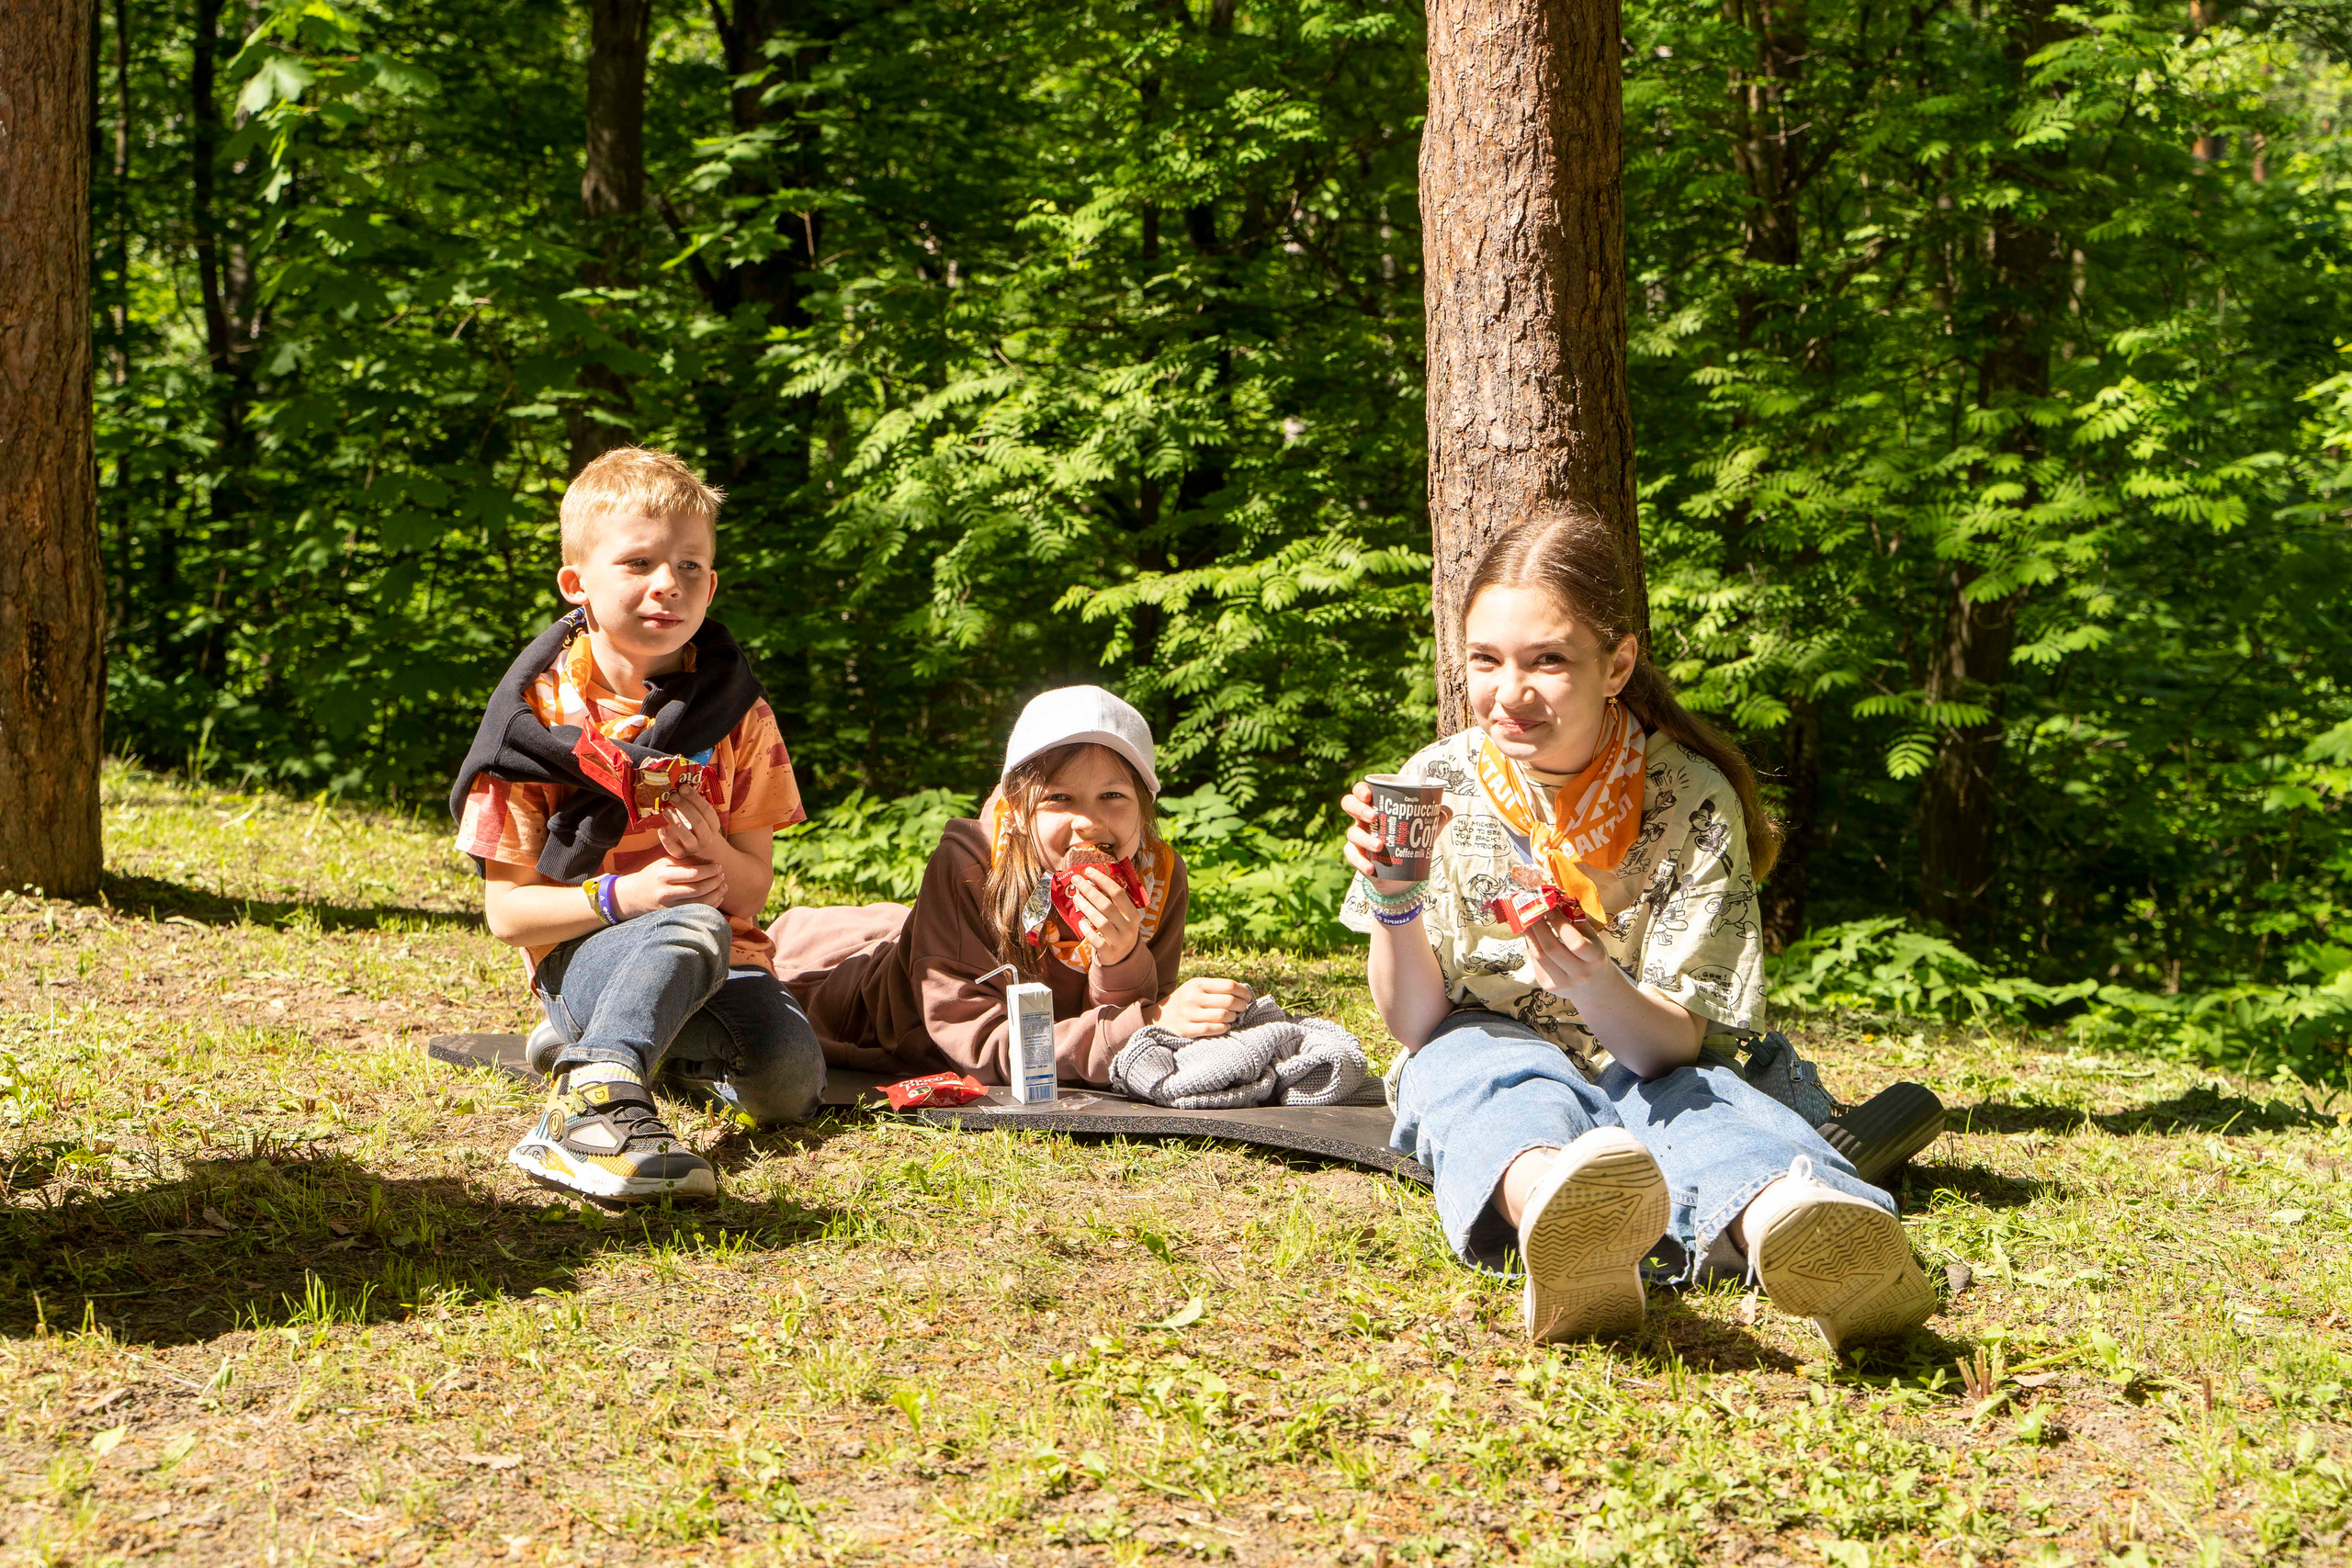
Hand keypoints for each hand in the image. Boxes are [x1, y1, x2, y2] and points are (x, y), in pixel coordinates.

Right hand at [616, 855, 726, 915]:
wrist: (633, 896)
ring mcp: (669, 906)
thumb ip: (687, 860)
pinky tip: (717, 897)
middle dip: (715, 881)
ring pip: (700, 903)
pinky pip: (697, 911)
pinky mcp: (673, 915)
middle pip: (699, 888)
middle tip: (722, 875)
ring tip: (723, 885)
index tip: (718, 865)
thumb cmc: (653, 875)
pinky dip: (711, 904)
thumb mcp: (665, 862)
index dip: (710, 869)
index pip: (693, 873)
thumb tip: (711, 862)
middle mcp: (666, 891)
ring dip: (716, 894)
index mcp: (664, 874)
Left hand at [656, 784, 724, 861]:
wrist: (702, 851)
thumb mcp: (701, 817)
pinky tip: (661, 829)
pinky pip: (674, 849)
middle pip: (698, 822)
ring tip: (666, 810)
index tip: (683, 787)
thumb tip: (679, 785)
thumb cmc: (697, 827)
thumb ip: (693, 805)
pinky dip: (666, 839)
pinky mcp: (681, 854)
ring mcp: (694, 847)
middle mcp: (706, 837)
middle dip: (685, 807)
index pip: (707, 811)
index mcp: (713, 825)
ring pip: (687, 837)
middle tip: (673, 796)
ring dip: (676, 822)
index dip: (695, 798)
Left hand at [1071, 864, 1143, 965]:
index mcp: (1133, 915)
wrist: (1123, 957)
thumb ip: (1113, 902)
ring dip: (1086, 907)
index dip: (1102, 880)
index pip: (1118, 893)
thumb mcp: (1123, 917)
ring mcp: (1119, 941)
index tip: (1088, 871)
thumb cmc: (1119, 930)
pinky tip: (1080, 922)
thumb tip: (1091, 880)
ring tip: (1076, 897)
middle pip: (1107, 906)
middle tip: (1076, 881)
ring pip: (1101, 922)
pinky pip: (1096, 940)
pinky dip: (1087, 930)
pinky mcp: (1109, 953)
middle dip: (1090, 891)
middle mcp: (1129, 927)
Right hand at [1155, 977, 1253, 1038]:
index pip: (1229, 985)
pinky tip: (1225, 1027)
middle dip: (1241, 1006)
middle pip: (1229, 1001)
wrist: (1159, 1016)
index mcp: (1197, 984)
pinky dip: (1223, 1028)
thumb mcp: (1196, 987)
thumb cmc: (1185, 1000)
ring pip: (1223, 1016)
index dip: (1243, 992)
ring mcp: (1189, 1014)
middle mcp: (1193, 997)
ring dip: (1233, 1018)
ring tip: (1232, 1017)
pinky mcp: (1187, 1029)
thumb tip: (1244, 991)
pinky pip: (1212, 1029)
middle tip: (1242, 1009)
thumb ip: (1216, 988)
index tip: (1247, 997)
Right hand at [1339, 780, 1450, 894]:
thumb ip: (1435, 819)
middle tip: (1374, 817)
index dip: (1361, 790)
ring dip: (1365, 839)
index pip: (1361, 792)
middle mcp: (1362, 819)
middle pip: (1348, 804)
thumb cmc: (1408, 843)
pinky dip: (1361, 861)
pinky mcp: (1356, 856)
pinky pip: (1352, 856)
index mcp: (1376, 806)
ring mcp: (1357, 838)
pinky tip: (1371, 867)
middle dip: (1358, 808)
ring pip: (1352, 833)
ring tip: (1380, 846)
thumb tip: (1447, 811)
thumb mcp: (1423, 830)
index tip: (1370, 795)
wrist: (1400, 875)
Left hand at [1520, 906, 1613, 998]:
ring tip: (1525, 919)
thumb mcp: (1593, 938)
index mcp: (1594, 959)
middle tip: (1530, 909)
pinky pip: (1535, 962)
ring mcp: (1562, 983)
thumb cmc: (1592, 956)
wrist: (1593, 987)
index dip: (1560, 923)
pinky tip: (1531, 935)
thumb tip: (1553, 901)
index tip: (1549, 907)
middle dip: (1538, 926)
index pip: (1575, 942)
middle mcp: (1579, 974)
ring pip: (1539, 955)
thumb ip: (1576, 922)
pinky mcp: (1548, 986)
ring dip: (1529, 934)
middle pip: (1551, 949)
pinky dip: (1531, 945)